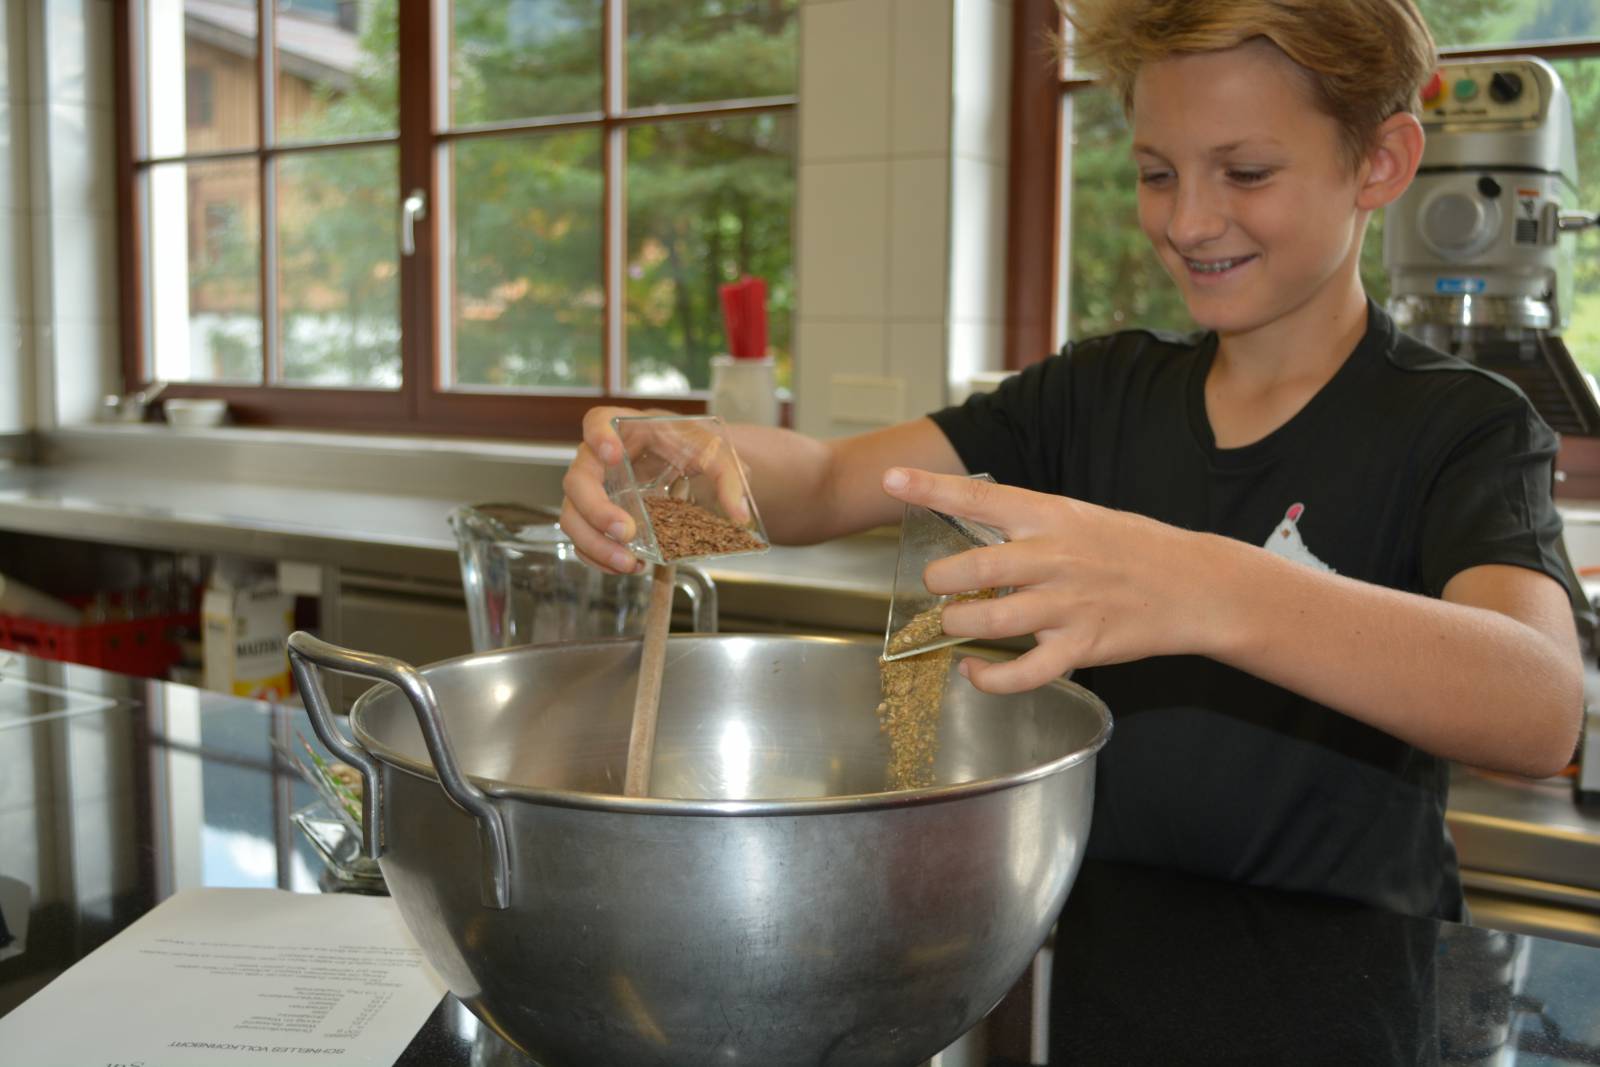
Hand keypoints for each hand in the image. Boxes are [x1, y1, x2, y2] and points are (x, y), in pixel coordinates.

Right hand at [560, 407, 752, 573]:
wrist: (687, 465)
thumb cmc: (692, 449)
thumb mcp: (715, 454)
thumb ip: (729, 479)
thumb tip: (739, 514)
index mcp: (625, 429)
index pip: (597, 420)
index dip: (598, 436)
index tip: (613, 454)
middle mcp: (600, 459)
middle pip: (577, 479)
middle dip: (596, 509)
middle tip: (627, 531)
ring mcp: (595, 490)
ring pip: (572, 516)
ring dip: (595, 544)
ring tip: (629, 563)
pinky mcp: (597, 518)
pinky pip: (583, 540)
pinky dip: (599, 558)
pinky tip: (628, 566)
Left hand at [881, 467, 1230, 692]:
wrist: (1197, 584)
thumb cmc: (1133, 547)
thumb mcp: (1079, 518)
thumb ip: (1028, 524)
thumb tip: (973, 524)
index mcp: (1051, 516)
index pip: (979, 498)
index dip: (930, 489)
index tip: (892, 479)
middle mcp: (1055, 557)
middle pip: (975, 568)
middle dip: (941, 580)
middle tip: (936, 585)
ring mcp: (1068, 604)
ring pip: (990, 620)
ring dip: (958, 626)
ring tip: (954, 625)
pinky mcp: (1082, 647)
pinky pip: (1023, 672)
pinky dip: (989, 679)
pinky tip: (975, 673)